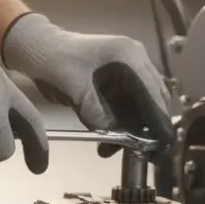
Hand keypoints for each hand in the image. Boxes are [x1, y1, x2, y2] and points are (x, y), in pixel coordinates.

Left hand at [0, 13, 172, 150]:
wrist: (40, 50)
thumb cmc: (55, 61)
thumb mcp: (75, 89)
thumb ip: (96, 113)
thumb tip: (115, 136)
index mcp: (128, 55)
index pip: (152, 91)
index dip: (159, 119)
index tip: (164, 142)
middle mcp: (135, 61)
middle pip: (154, 98)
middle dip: (152, 126)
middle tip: (150, 153)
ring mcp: (129, 71)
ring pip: (143, 106)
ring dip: (136, 129)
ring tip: (118, 149)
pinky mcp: (120, 82)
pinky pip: (129, 107)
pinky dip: (124, 125)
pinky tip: (112, 141)